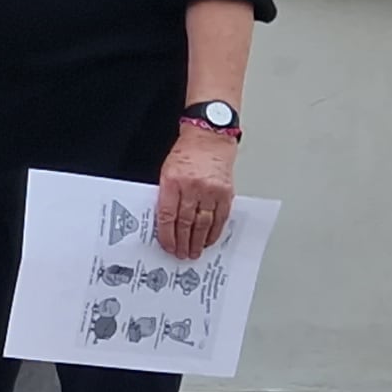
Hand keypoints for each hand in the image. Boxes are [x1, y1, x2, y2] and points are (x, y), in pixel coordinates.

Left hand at [154, 125, 237, 258]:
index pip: (167, 215)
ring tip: (194, 252)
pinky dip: (214, 232)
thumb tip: (165, 223)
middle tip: (181, 254)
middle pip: (186, 222)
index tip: (167, 246)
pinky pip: (220, 218)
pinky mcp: (225, 192)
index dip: (167, 235)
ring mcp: (211, 190)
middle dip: (183, 242)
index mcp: (173, 181)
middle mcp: (192, 187)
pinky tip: (209, 240)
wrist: (209, 137)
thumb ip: (166, 195)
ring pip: (203, 223)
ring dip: (198, 241)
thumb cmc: (187, 153)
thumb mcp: (167, 171)